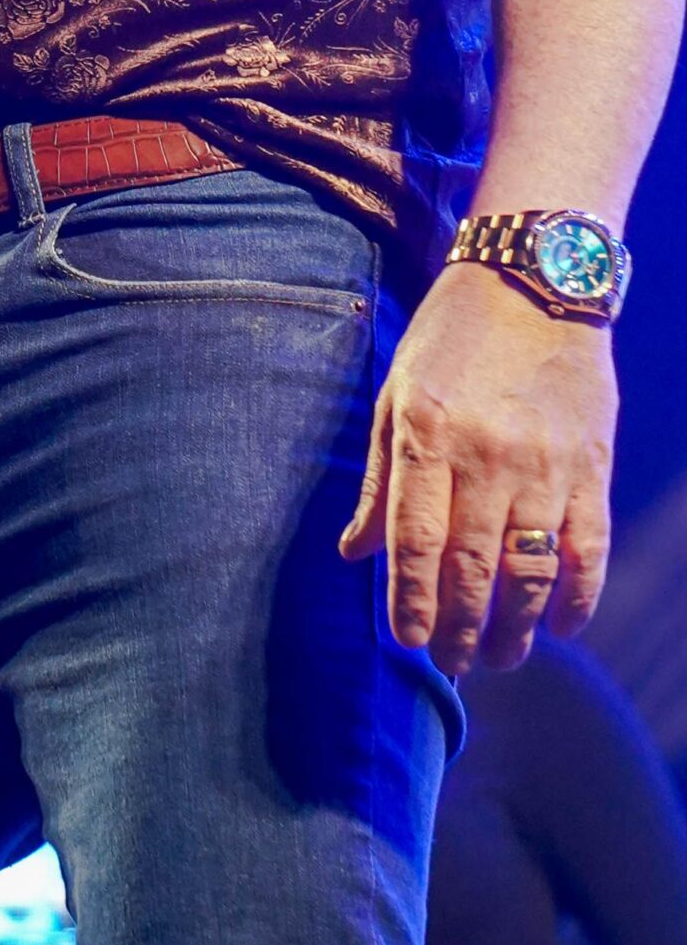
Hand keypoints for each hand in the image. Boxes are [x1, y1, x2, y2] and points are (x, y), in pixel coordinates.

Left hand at [340, 257, 616, 672]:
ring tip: (501, 657)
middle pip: (473, 570)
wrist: (535, 280)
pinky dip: (578, 597)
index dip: (409, 603)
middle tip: (452, 664)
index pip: (415, 542)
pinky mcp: (591, 465)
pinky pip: (587, 548)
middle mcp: (488, 455)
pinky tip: (560, 626)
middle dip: (459, 630)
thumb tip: (354, 554)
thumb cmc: (451, 336)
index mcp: (429, 433)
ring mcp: (547, 463)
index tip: (405, 643)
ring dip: (516, 628)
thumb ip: (381, 479)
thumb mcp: (397, 392)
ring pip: (531, 571)